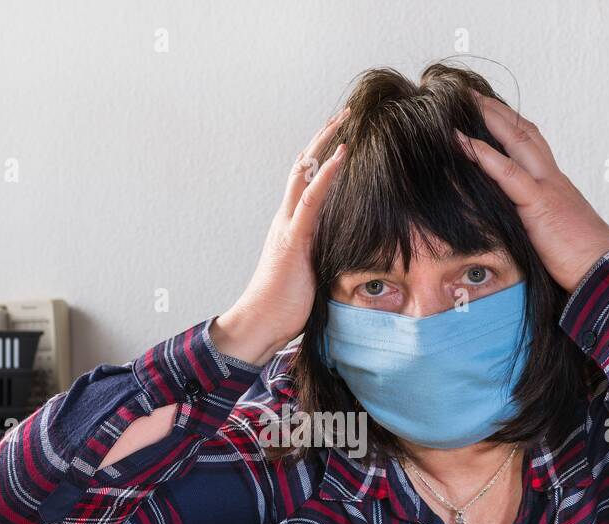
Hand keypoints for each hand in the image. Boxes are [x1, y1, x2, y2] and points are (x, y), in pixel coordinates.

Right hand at [212, 110, 348, 365]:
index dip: (322, 157)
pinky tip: (340, 155)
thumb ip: (324, 253)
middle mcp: (285, 219)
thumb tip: (347, 250)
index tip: (341, 137)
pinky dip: (327, 175)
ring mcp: (287, 226)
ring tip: (343, 121)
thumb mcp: (313, 273)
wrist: (261, 324)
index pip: (306, 182)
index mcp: (291, 226)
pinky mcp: (293, 239)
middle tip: (344, 114)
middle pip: (302, 167)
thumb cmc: (286, 306)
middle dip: (323, 138)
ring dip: (324, 144)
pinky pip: (311, 200)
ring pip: (303, 174)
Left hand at [458, 94, 608, 292]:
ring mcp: (547, 188)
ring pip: (518, 142)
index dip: (509, 125)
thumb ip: (531, 217)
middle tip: (470, 94)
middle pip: (523, 132)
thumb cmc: (578, 257)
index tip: (487, 111)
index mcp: (554, 184)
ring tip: (464, 103)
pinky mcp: (541, 205)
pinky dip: (485, 156)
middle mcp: (552, 178)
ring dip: (489, 119)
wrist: (604, 270)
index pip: (531, 144)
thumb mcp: (550, 231)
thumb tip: (507, 219)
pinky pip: (510, 174)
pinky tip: (465, 142)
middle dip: (496, 110)